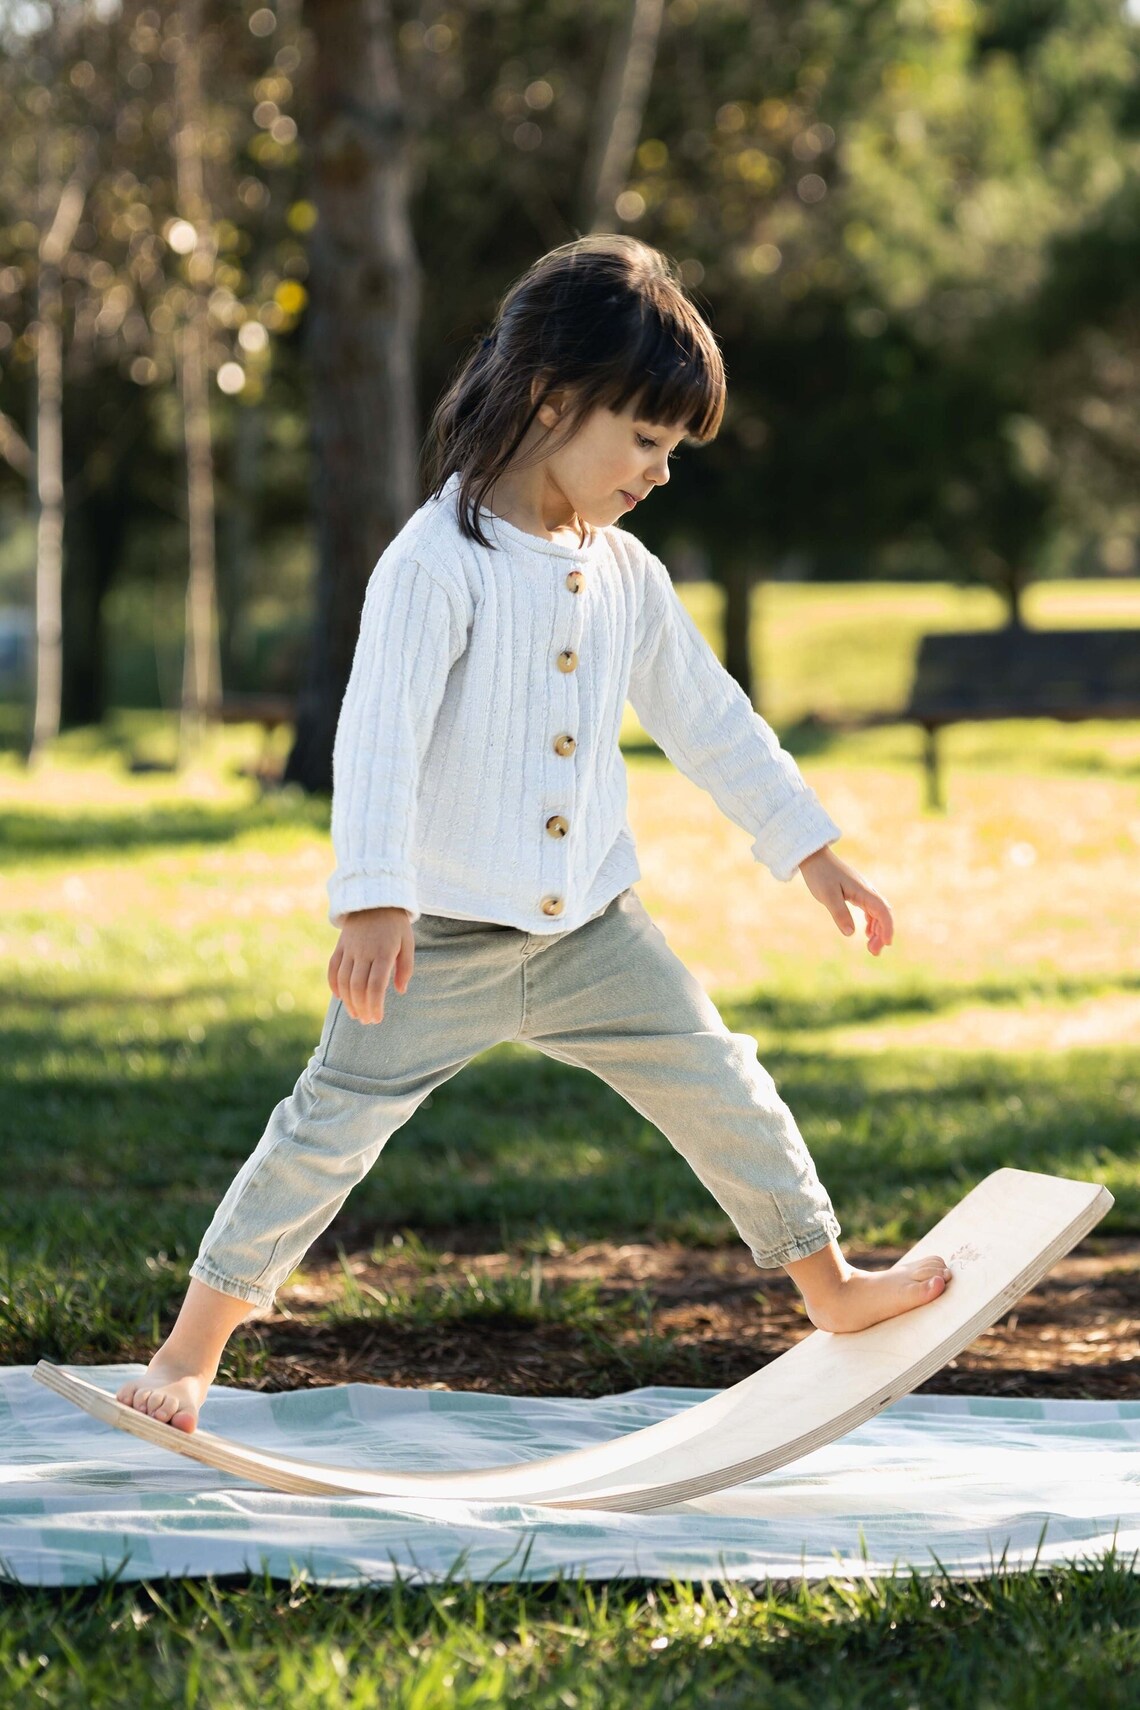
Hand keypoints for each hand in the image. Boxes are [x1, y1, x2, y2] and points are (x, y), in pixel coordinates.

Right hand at [328, 906, 413, 1023]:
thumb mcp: (408, 943)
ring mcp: (350, 949)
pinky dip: (334, 985)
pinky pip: (333, 968)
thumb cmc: (395, 925)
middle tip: (367, 1021)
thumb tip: (400, 991)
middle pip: (358, 987)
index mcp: (384, 952)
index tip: (377, 1019)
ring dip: (348, 1001)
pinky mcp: (340, 946)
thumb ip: (405, 967)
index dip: (375, 1005)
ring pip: (343, 980)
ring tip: (355, 1014)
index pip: (376, 986)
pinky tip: (340, 997)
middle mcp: (364, 951)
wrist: (375, 899)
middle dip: (362, 1008)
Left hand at [797, 846, 893, 956]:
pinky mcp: (856, 892)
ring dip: (877, 930)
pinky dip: (871, 922)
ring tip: (871, 947)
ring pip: (877, 913)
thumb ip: (839, 913)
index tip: (885, 944)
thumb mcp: (827, 895)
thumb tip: (851, 933)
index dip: (887, 928)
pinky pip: (870, 909)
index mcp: (863, 891)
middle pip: (883, 914)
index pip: (882, 911)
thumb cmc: (820, 875)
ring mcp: (862, 891)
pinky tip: (866, 932)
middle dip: (882, 934)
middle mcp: (867, 891)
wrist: (814, 858)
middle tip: (873, 952)